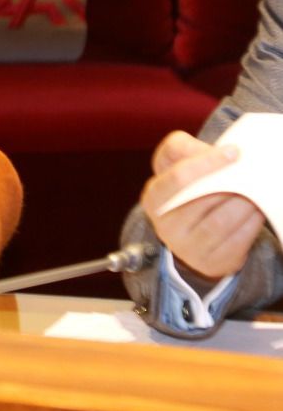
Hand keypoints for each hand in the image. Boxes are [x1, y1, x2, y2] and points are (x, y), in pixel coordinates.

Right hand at [141, 131, 263, 279]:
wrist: (187, 232)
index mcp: (154, 198)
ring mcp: (187, 248)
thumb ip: (183, 148)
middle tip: (251, 173)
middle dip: (230, 184)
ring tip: (257, 190)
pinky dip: (251, 223)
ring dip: (244, 204)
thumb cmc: (184, 191)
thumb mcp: (173, 164)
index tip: (234, 152)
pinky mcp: (210, 262)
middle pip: (203, 200)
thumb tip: (215, 151)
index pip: (178, 178)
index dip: (207, 163)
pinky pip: (236, 241)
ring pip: (221, 222)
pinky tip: (256, 210)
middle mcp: (165, 226)